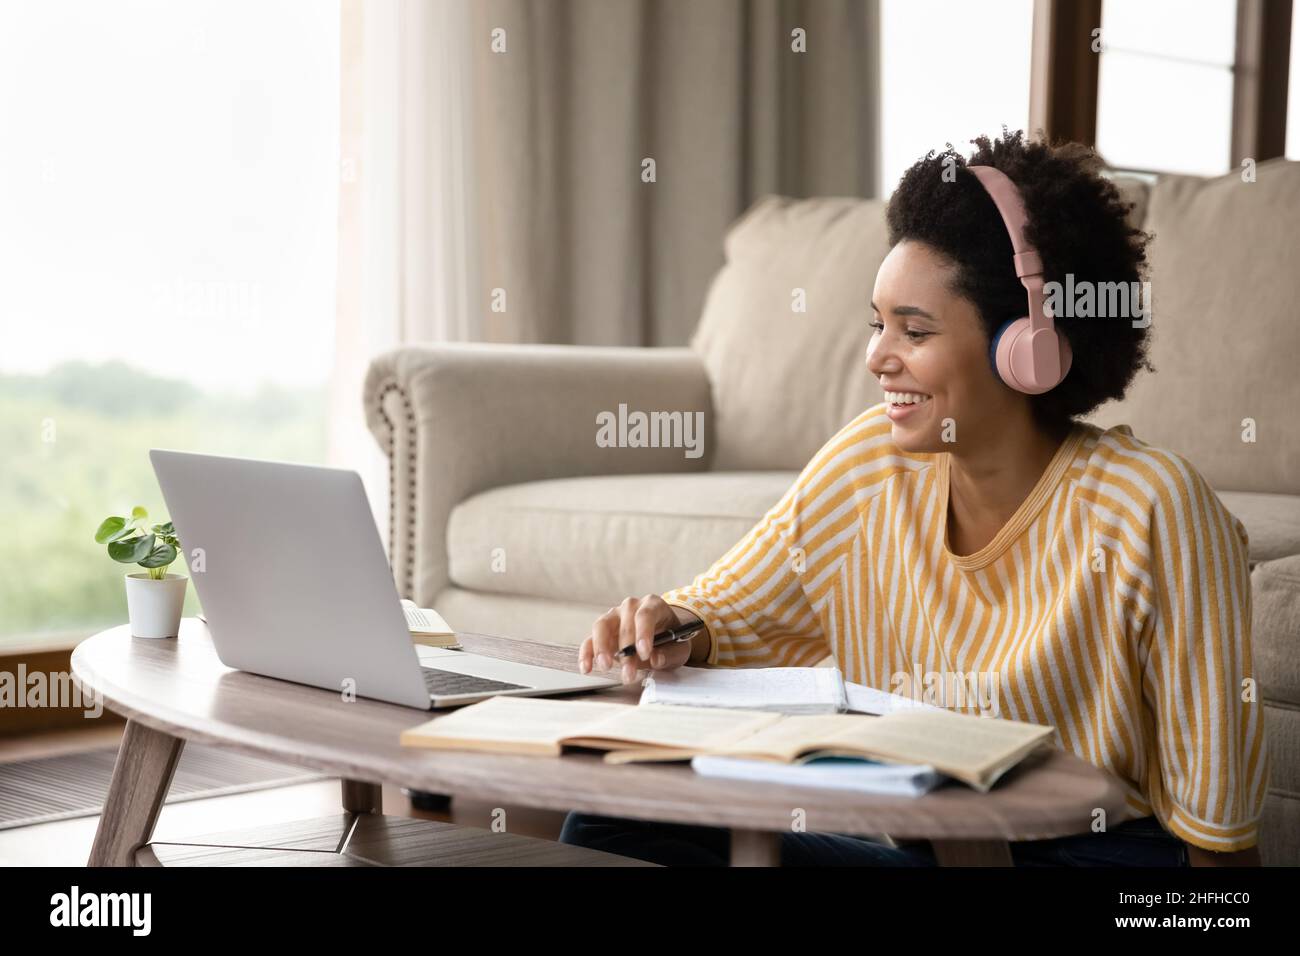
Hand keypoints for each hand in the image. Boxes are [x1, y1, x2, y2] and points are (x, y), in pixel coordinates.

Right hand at [578, 594, 701, 684]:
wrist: (663, 635)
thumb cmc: (672, 639)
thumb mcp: (680, 648)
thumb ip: (670, 654)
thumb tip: (655, 659)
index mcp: (653, 605)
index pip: (645, 614)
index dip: (643, 633)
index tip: (644, 653)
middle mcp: (631, 606)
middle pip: (624, 623)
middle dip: (626, 650)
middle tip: (629, 672)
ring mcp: (614, 616)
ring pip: (602, 626)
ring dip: (602, 647)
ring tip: (605, 666)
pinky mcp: (602, 631)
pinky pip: (590, 639)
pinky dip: (587, 653)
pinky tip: (586, 668)